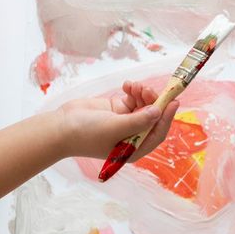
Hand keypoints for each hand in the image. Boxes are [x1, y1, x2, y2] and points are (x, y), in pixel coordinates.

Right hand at [56, 79, 180, 165]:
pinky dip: (133, 91)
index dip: (167, 118)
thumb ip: (138, 120)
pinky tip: (126, 85)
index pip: (157, 133)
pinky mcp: (117, 110)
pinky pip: (133, 98)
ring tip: (134, 86)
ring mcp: (125, 122)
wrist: (61, 128)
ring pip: (144, 105)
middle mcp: (133, 136)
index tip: (173, 101)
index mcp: (134, 148)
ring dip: (142, 93)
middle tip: (146, 88)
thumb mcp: (114, 128)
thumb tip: (159, 112)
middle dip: (152, 101)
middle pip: (153, 117)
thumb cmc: (86, 134)